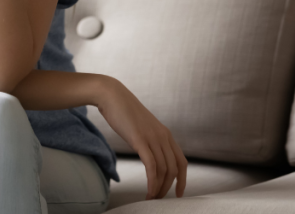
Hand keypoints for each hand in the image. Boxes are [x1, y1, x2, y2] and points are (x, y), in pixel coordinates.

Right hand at [94, 76, 186, 199]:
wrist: (112, 95)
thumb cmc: (123, 111)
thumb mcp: (142, 127)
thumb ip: (149, 140)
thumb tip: (148, 153)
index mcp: (166, 134)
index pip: (181, 162)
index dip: (182, 180)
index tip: (178, 193)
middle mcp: (163, 137)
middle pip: (174, 169)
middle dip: (168, 188)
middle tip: (158, 199)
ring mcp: (153, 138)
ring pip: (163, 170)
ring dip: (159, 188)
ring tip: (151, 197)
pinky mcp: (140, 140)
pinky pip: (151, 166)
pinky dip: (152, 182)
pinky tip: (148, 190)